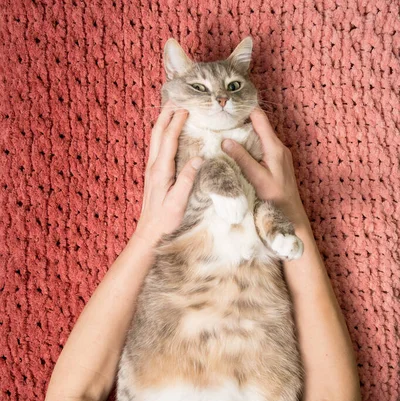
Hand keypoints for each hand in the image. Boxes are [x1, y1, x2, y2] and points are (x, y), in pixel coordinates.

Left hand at [135, 102, 202, 245]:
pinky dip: (164, 133)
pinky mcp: (153, 174)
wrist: (149, 233)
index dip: (177, 120)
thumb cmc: (165, 220)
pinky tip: (171, 132)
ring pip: (155, 137)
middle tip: (178, 97)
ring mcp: (151, 169)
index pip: (168, 138)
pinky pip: (157, 146)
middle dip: (167, 113)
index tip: (187, 106)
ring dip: (164, 120)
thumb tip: (198, 158)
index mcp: (160, 170)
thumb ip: (187, 179)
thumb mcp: (179, 202)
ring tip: (174, 108)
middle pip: (157, 132)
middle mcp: (153, 166)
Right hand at [221, 108, 307, 228]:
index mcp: (274, 146)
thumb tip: (226, 141)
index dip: (245, 110)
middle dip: (242, 120)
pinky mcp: (277, 160)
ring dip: (245, 132)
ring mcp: (279, 152)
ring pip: (260, 134)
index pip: (260, 118)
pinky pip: (262, 145)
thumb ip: (242, 158)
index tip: (228, 108)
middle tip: (223, 120)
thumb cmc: (275, 196)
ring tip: (227, 131)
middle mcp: (278, 146)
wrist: (291, 211)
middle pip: (259, 124)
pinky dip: (250, 143)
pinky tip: (239, 148)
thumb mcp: (256, 177)